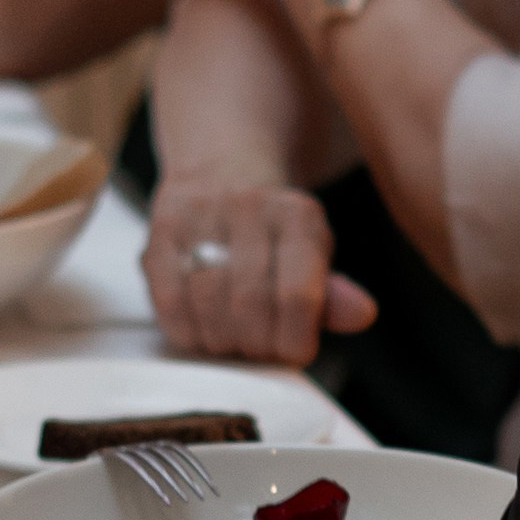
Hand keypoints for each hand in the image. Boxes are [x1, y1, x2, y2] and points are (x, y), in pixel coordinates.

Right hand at [142, 167, 378, 368]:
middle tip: (261, 348)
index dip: (295, 341)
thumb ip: (332, 294)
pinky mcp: (158, 232)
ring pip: (206, 306)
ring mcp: (198, 217)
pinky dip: (187, 331)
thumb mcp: (314, 255)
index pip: (298, 297)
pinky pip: (168, 302)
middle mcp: (248, 207)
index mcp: (297, 215)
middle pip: (249, 306)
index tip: (295, 350)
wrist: (223, 169)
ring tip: (233, 339)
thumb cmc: (274, 230)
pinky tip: (202, 330)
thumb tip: (361, 315)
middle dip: (257, 346)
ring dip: (222, 341)